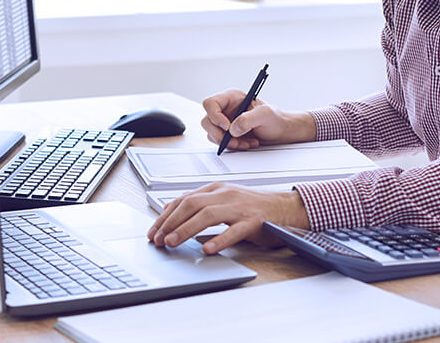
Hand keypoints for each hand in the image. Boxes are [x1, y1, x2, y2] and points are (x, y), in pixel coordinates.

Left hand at [146, 182, 310, 253]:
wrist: (286, 208)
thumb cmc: (254, 207)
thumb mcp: (224, 201)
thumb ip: (200, 205)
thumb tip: (171, 212)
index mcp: (217, 189)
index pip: (184, 199)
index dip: (165, 216)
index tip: (153, 231)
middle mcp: (226, 194)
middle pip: (192, 205)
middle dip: (170, 223)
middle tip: (157, 240)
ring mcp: (240, 207)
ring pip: (208, 215)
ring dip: (186, 229)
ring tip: (172, 243)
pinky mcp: (253, 221)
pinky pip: (234, 231)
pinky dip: (219, 240)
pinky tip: (208, 249)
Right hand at [201, 90, 315, 150]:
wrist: (281, 132)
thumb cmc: (276, 118)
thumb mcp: (265, 115)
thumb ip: (248, 119)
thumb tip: (232, 129)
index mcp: (232, 98)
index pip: (210, 103)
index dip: (214, 116)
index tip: (227, 127)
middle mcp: (225, 109)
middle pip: (207, 121)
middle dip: (220, 134)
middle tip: (235, 141)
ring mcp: (225, 122)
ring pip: (212, 134)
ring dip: (228, 143)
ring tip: (245, 143)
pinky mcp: (228, 135)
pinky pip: (220, 143)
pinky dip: (233, 146)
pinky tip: (247, 144)